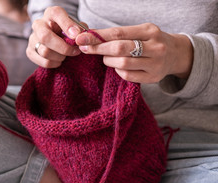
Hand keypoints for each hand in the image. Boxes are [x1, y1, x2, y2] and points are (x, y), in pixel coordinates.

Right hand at [26, 6, 82, 67]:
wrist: (56, 40)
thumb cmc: (67, 32)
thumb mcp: (75, 27)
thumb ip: (80, 29)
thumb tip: (80, 34)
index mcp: (51, 14)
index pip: (56, 14)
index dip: (67, 25)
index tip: (77, 35)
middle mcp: (38, 24)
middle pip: (45, 36)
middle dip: (63, 47)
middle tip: (74, 51)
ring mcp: (32, 38)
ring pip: (45, 52)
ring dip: (60, 57)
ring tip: (66, 56)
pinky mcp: (30, 51)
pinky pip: (44, 62)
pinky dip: (55, 63)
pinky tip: (59, 60)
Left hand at [75, 23, 193, 82]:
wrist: (175, 54)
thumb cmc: (149, 41)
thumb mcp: (139, 32)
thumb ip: (118, 34)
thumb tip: (89, 35)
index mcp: (149, 30)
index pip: (118, 33)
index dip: (97, 36)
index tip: (81, 38)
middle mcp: (155, 46)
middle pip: (120, 48)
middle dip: (99, 49)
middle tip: (85, 48)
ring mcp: (155, 63)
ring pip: (122, 63)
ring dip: (108, 60)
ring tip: (106, 58)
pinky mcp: (153, 78)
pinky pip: (127, 76)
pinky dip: (118, 71)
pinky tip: (117, 67)